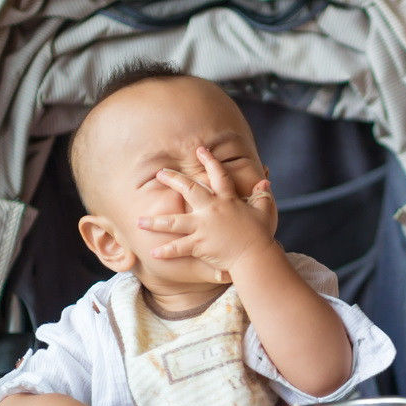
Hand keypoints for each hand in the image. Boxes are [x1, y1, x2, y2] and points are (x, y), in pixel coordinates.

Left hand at [139, 148, 277, 279]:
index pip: (218, 176)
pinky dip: (166, 251)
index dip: (209, 161)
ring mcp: (203, 227)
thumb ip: (263, 196)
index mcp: (227, 200)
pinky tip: (153, 252)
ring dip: (155, 222)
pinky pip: (179, 248)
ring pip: (174, 222)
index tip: (200, 150)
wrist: (255, 256)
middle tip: (160, 174)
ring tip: (139, 222)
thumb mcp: (265, 211)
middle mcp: (212, 210)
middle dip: (173, 180)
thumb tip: (265, 181)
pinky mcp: (199, 244)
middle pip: (189, 190)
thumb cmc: (260, 235)